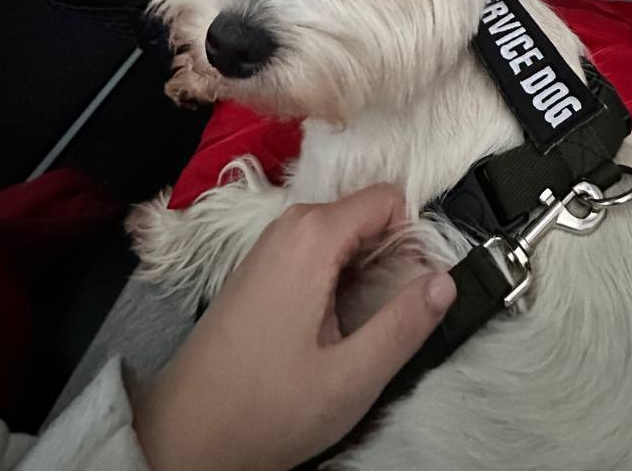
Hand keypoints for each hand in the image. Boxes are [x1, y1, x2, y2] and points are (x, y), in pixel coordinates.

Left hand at [134, 183, 456, 470]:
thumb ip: (405, 324)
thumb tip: (447, 281)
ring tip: (354, 332)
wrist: (185, 433)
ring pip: (344, 237)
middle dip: (389, 260)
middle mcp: (290, 225)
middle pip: (366, 216)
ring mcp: (271, 245)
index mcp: (313, 235)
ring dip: (363, 275)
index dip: (413, 240)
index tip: (411, 291)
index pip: (388, 198)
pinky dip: (337, 282)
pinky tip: (327, 332)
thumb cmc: (265, 407)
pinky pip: (318, 253)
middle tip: (383, 322)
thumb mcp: (350, 378)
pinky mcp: (261, 268)